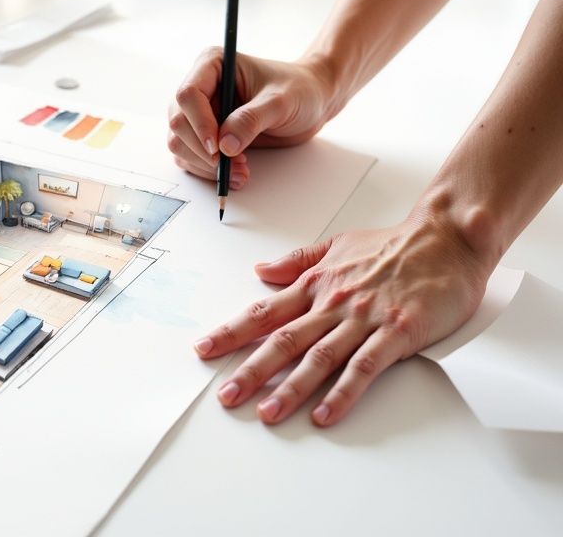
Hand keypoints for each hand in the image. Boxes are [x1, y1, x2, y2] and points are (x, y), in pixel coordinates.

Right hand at [168, 48, 336, 186]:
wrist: (311, 102)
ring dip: (204, 165)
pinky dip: (208, 171)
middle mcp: (201, 88)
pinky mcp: (206, 135)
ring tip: (239, 172)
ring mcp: (200, 113)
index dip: (199, 123)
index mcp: (212, 65)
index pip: (188, 94)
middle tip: (230, 165)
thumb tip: (225, 146)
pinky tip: (236, 173)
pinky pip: (191, 157)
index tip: (218, 147)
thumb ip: (251, 120)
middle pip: (178, 122)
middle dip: (202, 150)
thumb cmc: (299, 90)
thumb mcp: (280, 102)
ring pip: (180, 143)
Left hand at [193, 215, 492, 425]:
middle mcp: (333, 304)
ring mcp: (364, 319)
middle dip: (251, 370)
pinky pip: (365, 367)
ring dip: (291, 388)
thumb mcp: (336, 245)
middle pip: (284, 341)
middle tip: (227, 396)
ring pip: (319, 357)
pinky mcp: (397, 332)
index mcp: (316, 285)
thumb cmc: (393, 245)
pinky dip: (344, 392)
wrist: (446, 238)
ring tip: (267, 413)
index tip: (204, 351)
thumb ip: (297, 261)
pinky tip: (326, 414)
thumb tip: (260, 270)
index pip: (264, 313)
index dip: (232, 333)